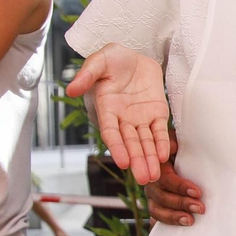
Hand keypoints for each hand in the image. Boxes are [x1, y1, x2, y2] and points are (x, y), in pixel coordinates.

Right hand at [67, 44, 170, 184]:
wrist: (135, 56)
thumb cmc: (113, 59)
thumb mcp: (99, 61)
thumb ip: (87, 74)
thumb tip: (71, 89)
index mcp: (106, 109)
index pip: (111, 132)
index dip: (117, 147)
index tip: (123, 162)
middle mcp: (123, 118)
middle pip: (130, 143)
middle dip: (137, 160)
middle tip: (143, 178)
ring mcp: (140, 118)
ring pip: (145, 142)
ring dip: (149, 159)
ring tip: (153, 176)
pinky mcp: (156, 114)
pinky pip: (159, 131)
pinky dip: (162, 143)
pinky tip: (163, 156)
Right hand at [142, 132, 206, 226]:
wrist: (176, 155)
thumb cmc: (183, 147)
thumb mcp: (178, 140)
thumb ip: (174, 142)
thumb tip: (174, 147)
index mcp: (157, 167)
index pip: (166, 179)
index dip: (181, 187)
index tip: (198, 192)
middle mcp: (152, 183)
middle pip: (162, 197)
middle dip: (182, 204)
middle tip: (201, 208)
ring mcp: (153, 197)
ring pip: (157, 211)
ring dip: (174, 217)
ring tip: (191, 221)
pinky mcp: (158, 207)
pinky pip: (156, 220)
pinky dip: (163, 226)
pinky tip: (176, 234)